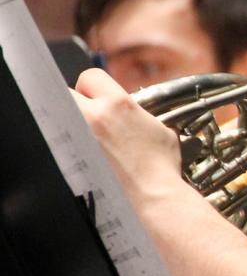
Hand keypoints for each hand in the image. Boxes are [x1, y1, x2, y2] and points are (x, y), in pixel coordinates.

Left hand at [71, 69, 183, 207]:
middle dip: (77, 102)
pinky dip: (69, 146)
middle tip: (90, 117)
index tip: (99, 98)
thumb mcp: (159, 129)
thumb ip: (136, 112)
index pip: (91, 76)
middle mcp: (92, 117)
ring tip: (88, 139)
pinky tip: (85, 158)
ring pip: (59, 117)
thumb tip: (124, 111)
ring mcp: (76, 138)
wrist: (151, 199)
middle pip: (66, 92)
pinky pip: (60, 141)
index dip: (96, 87)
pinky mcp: (67, 159)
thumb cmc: (159, 168)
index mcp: (118, 104)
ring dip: (71, 123)